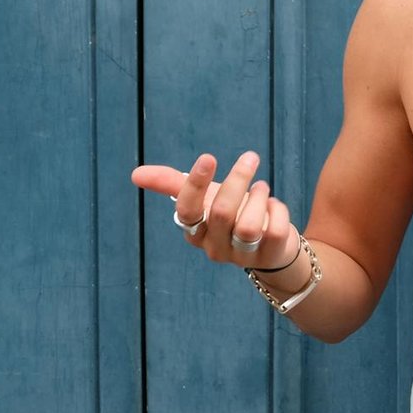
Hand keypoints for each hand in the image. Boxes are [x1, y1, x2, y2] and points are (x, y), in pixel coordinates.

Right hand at [130, 151, 300, 268]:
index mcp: (195, 232)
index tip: (208, 157)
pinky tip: (273, 205)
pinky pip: (276, 230)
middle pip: (221, 213)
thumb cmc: (232, 215)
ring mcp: (243, 256)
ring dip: (258, 197)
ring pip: (249, 226)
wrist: (270, 245)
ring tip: (261, 188)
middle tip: (250, 158)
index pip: (188, 211)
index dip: (195, 185)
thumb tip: (135, 174)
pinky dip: (278, 209)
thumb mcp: (205, 197)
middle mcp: (215, 248)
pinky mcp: (270, 255)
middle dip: (237, 179)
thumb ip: (172, 184)